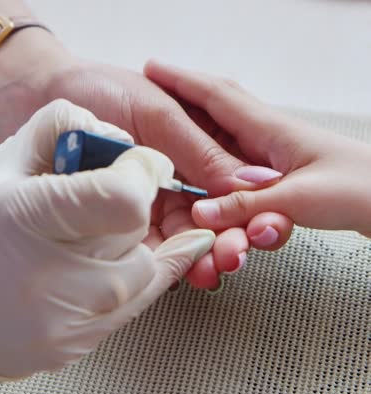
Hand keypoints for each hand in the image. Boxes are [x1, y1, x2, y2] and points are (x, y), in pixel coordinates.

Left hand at [0, 30, 292, 288]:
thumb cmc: (102, 91)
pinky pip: (154, 245)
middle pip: (217, 215)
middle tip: (232, 257)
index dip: (251, 206)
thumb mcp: (158, 113)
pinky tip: (185, 272)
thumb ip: (199, 149)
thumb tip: (251, 180)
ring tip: (212, 271)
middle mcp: (181, 177)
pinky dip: (170, 260)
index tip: (260, 228)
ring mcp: (154, 201)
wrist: (38, 98)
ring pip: (189, 236)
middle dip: (230, 240)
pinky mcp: (126, 222)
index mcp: (199, 146)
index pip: (235, 182)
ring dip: (204, 256)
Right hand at [0, 100, 214, 393]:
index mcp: (26, 217)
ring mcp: (67, 320)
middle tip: (109, 198)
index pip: (123, 197)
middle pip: (137, 228)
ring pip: (146, 267)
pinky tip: (129, 257)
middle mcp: (51, 276)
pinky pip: (139, 302)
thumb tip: (120, 138)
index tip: (140, 166)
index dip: (144, 173)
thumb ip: (60, 131)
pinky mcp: (78, 345)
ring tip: (97, 236)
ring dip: (134, 244)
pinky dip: (139, 274)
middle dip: (135, 204)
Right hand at [144, 61, 370, 238]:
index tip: (152, 70)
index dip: (181, 81)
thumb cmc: (359, 188)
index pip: (217, 95)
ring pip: (225, 130)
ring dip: (197, 118)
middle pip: (217, 106)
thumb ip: (245, 206)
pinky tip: (206, 153)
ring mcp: (272, 151)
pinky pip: (235, 155)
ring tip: (172, 109)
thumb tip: (200, 214)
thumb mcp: (296, 200)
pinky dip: (214, 150)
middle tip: (154, 87)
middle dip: (184, 95)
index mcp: (271, 128)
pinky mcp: (278, 170)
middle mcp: (268, 134)